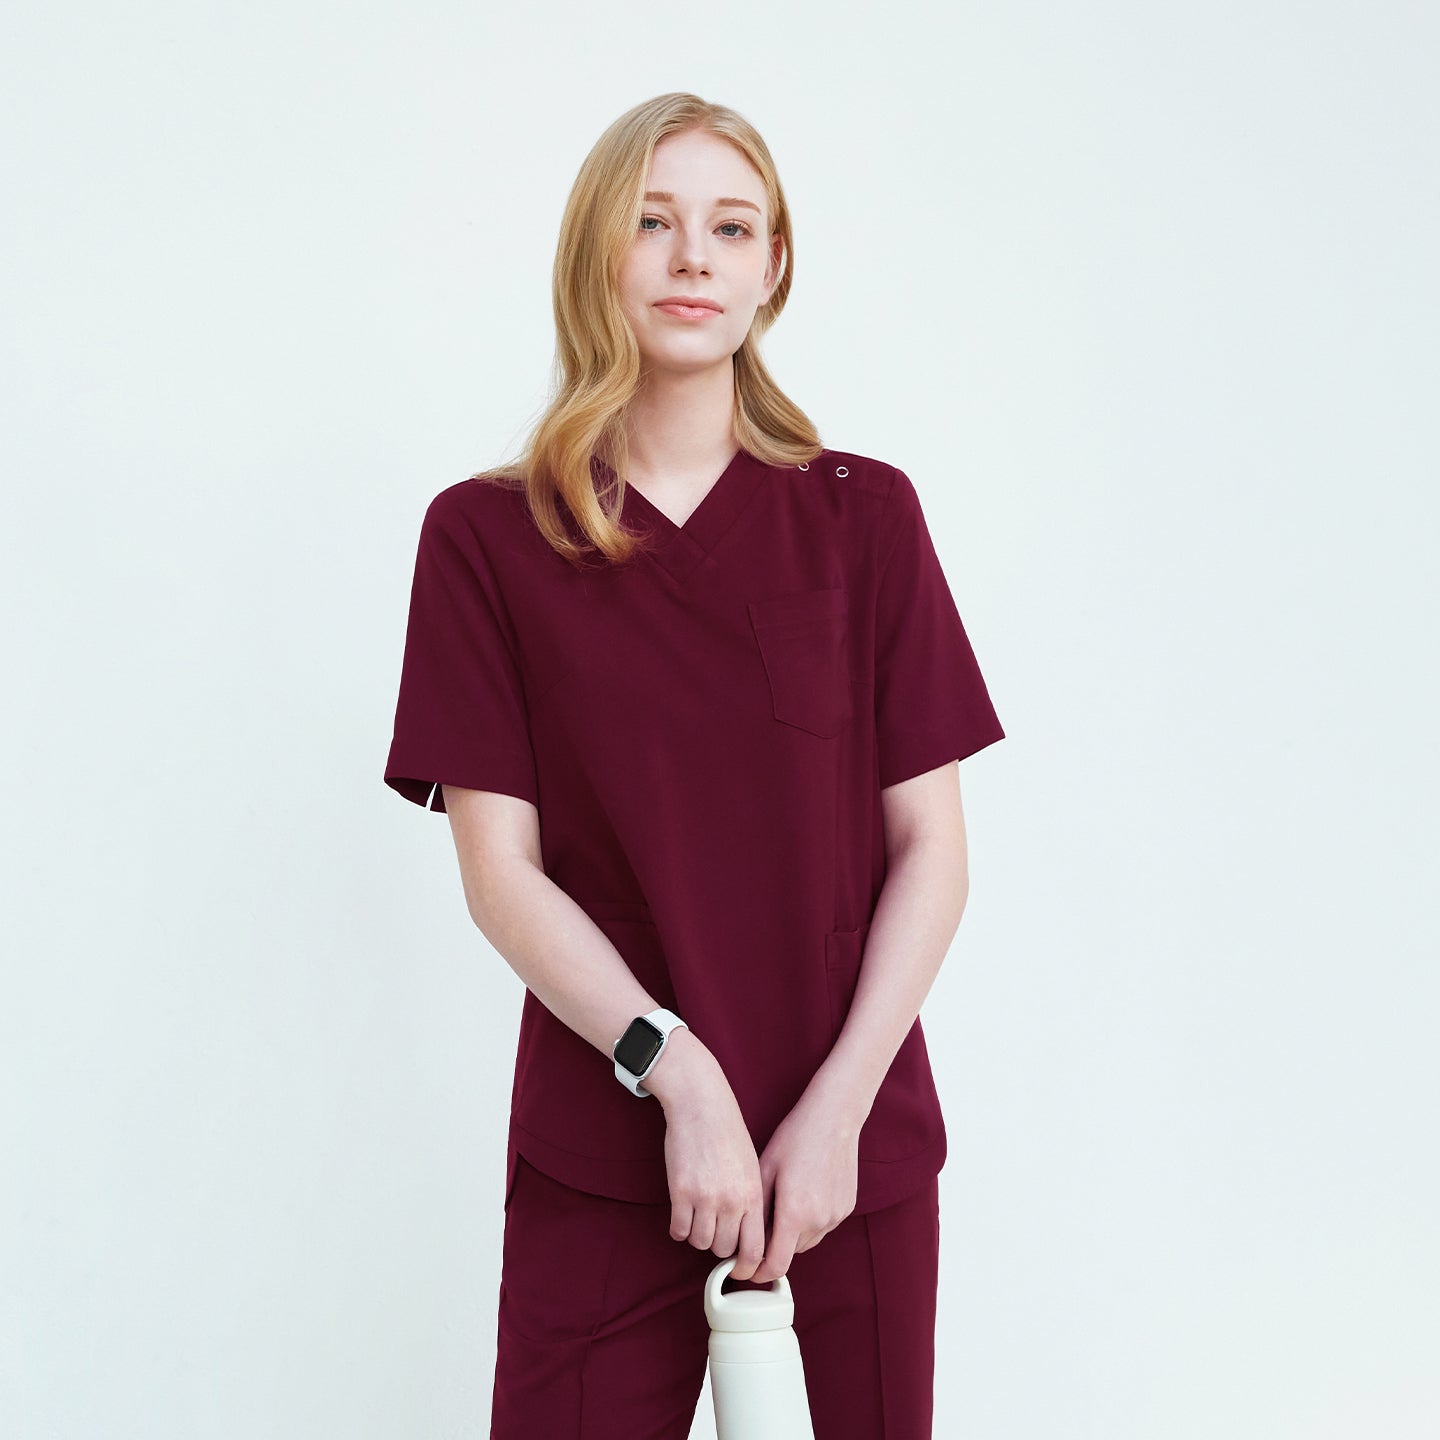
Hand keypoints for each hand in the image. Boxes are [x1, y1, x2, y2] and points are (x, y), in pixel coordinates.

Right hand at [647, 1033, 767, 1270]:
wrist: (702, 1105)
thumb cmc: (729, 1134)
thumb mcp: (753, 1168)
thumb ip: (751, 1203)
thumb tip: (747, 1240)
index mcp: (754, 1195)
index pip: (755, 1250)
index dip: (746, 1266)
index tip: (738, 1268)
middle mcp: (732, 1201)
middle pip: (723, 1250)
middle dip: (718, 1244)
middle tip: (713, 1228)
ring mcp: (705, 1197)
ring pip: (700, 1242)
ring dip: (697, 1235)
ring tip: (697, 1216)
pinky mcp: (680, 1192)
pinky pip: (678, 1230)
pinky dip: (679, 1227)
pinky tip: (682, 1213)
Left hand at [737, 1090, 860, 1283]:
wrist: (834, 1118)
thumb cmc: (795, 1138)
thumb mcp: (764, 1169)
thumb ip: (755, 1211)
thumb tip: (744, 1238)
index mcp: (794, 1213)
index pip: (776, 1265)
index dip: (758, 1273)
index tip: (745, 1270)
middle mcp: (818, 1220)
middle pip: (790, 1252)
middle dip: (773, 1246)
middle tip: (759, 1224)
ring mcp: (836, 1216)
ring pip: (807, 1241)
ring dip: (792, 1234)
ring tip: (783, 1202)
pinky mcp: (847, 1208)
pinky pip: (823, 1226)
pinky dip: (810, 1220)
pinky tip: (803, 1193)